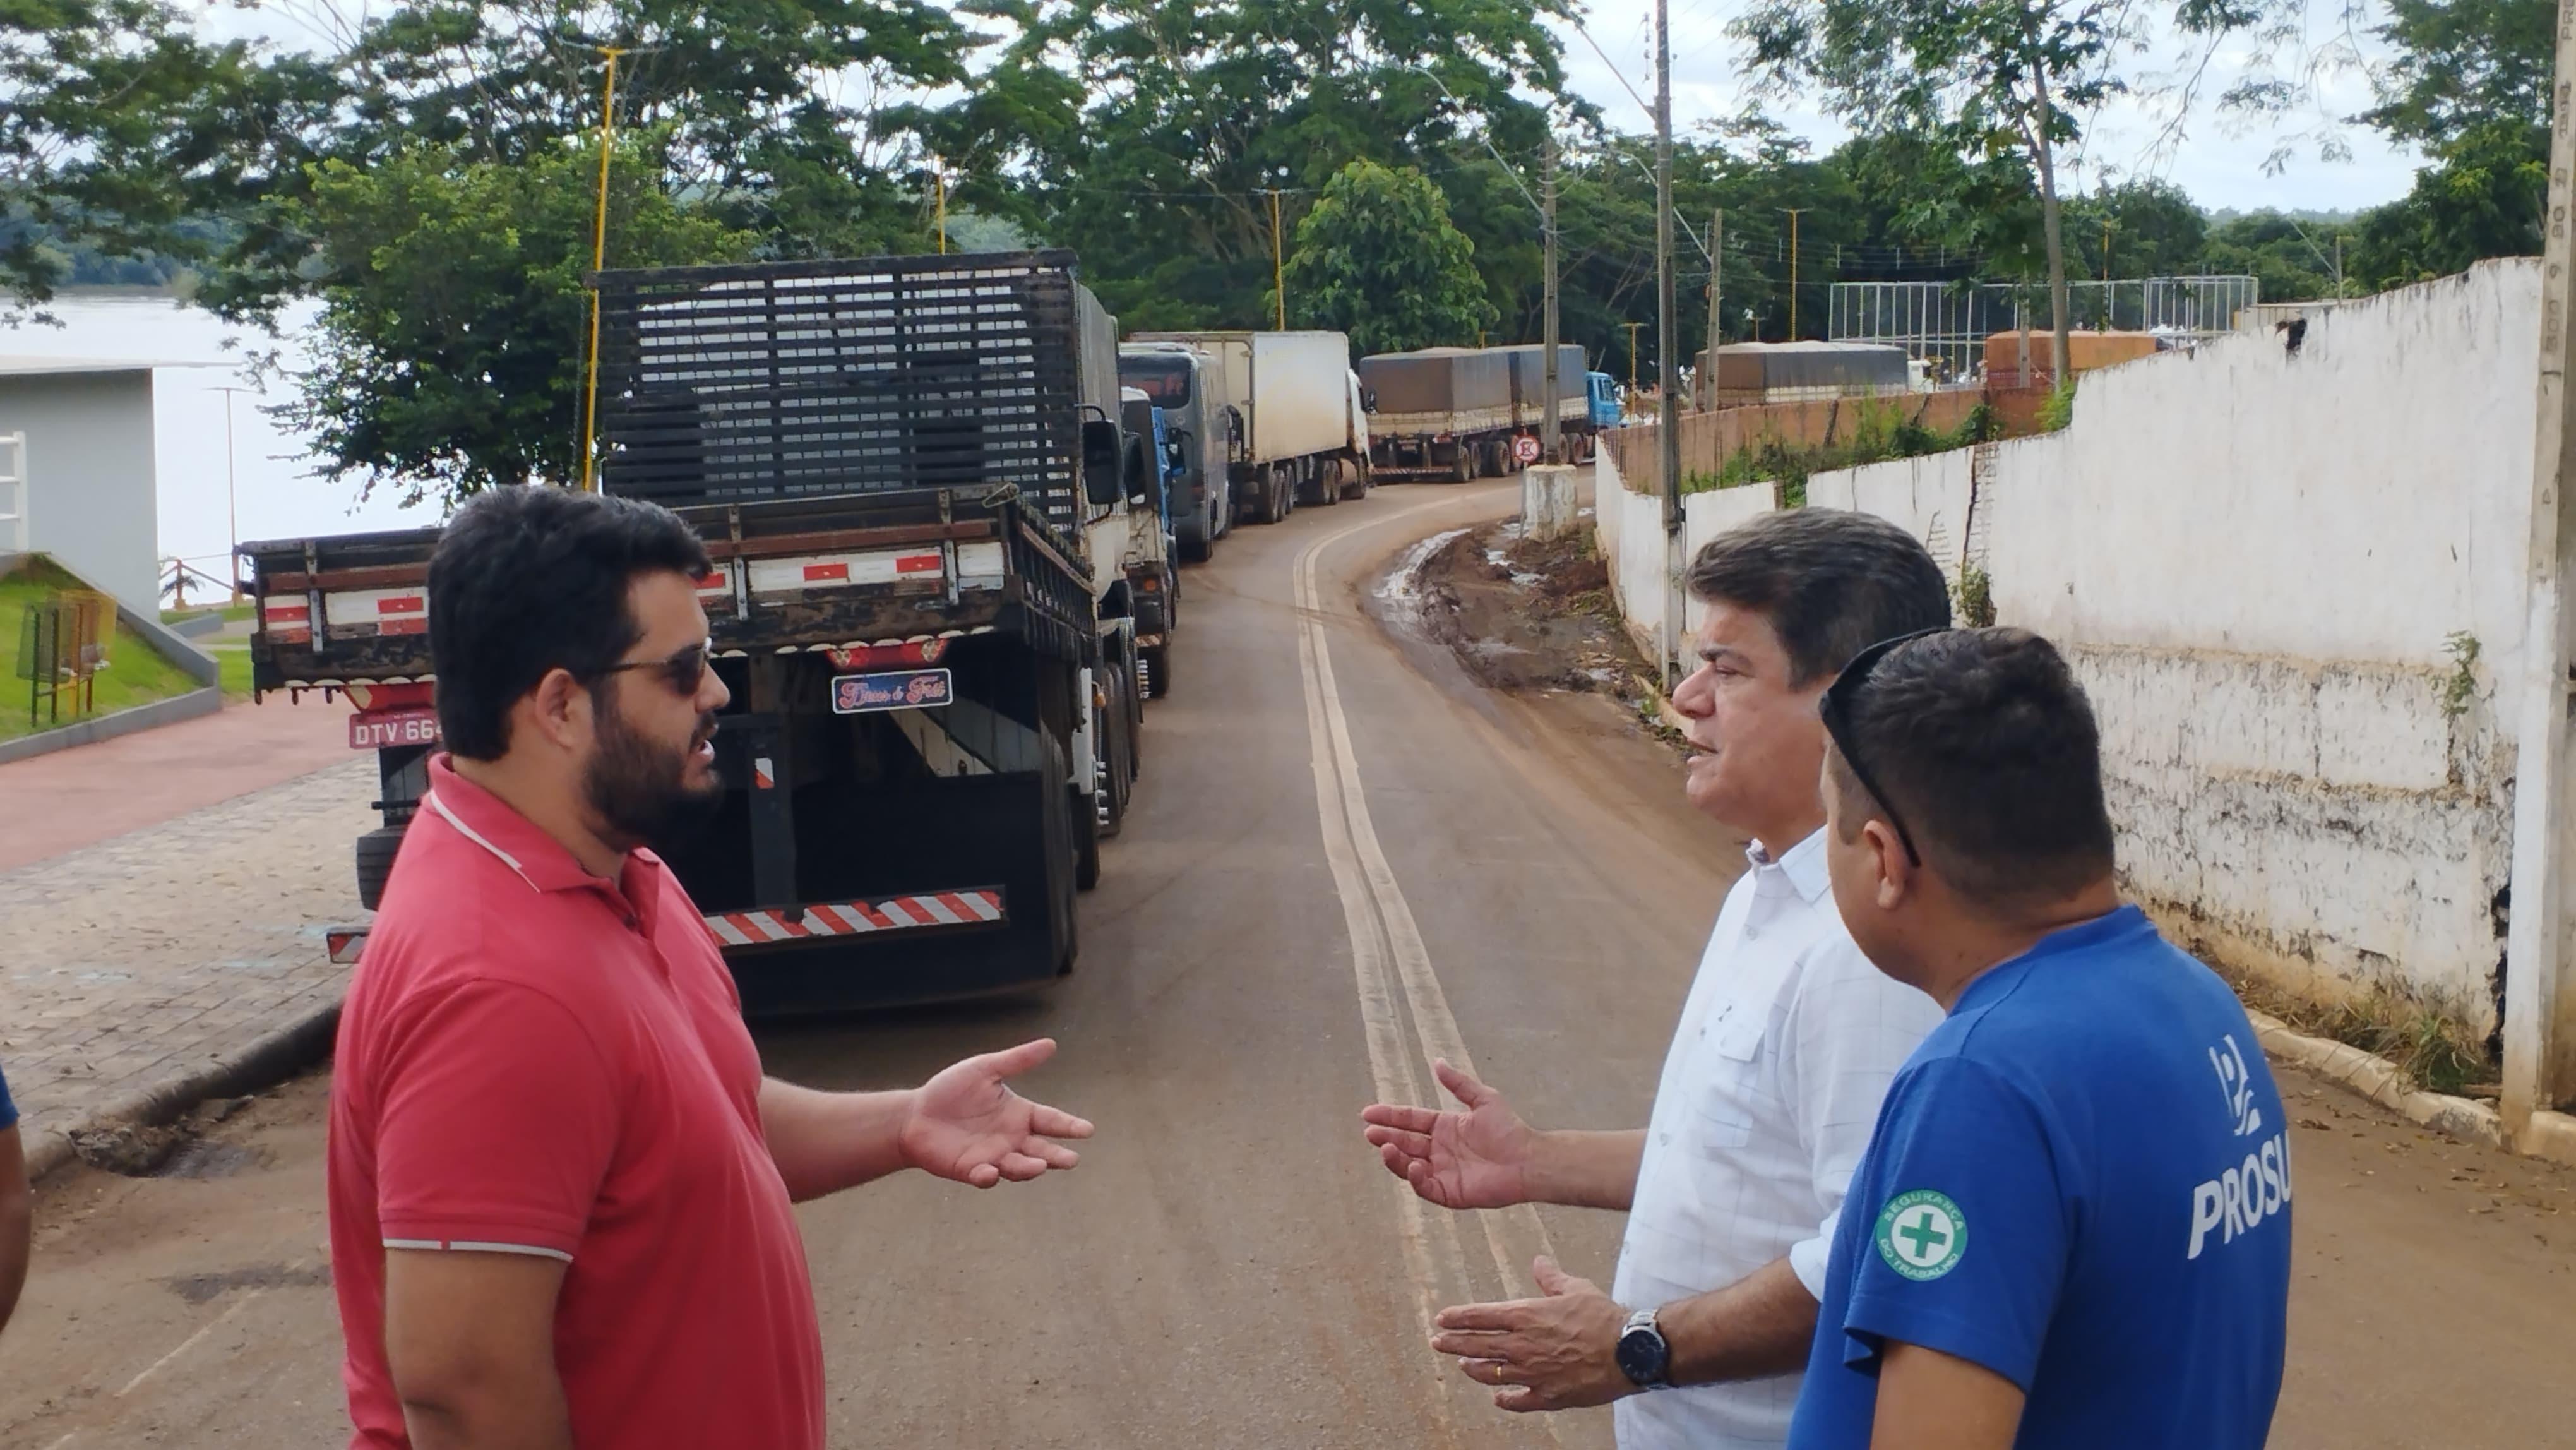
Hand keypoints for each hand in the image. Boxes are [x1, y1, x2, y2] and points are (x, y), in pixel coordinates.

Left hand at [899, 1038, 1094, 1188]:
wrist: (915, 1114)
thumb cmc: (950, 1090)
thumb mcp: (984, 1069)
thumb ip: (1017, 1060)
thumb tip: (1051, 1044)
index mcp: (1020, 1115)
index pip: (1051, 1121)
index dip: (1069, 1126)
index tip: (1087, 1130)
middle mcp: (1012, 1139)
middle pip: (1042, 1151)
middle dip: (1057, 1157)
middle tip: (1071, 1160)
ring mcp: (994, 1157)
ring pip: (1018, 1167)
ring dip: (1029, 1169)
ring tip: (1039, 1166)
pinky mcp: (972, 1170)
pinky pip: (984, 1176)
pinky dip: (988, 1176)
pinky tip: (990, 1172)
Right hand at [1359, 1059, 1535, 1209]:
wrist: (1528, 1160)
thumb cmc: (1510, 1130)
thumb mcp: (1484, 1099)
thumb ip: (1459, 1083)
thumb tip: (1438, 1061)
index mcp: (1445, 1128)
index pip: (1411, 1120)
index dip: (1390, 1116)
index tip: (1368, 1113)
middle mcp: (1440, 1150)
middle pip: (1405, 1143)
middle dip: (1386, 1137)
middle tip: (1370, 1132)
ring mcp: (1443, 1172)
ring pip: (1409, 1165)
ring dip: (1395, 1158)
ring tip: (1385, 1148)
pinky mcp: (1450, 1193)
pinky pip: (1426, 1187)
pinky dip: (1415, 1178)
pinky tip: (1412, 1166)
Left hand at [1431, 1256, 1636, 1412]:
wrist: (1629, 1351)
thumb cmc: (1603, 1317)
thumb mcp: (1575, 1289)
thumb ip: (1551, 1278)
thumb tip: (1539, 1262)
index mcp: (1526, 1316)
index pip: (1480, 1317)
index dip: (1457, 1318)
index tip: (1440, 1319)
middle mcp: (1523, 1346)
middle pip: (1477, 1345)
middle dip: (1453, 1344)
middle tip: (1437, 1343)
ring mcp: (1533, 1373)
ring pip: (1492, 1374)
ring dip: (1475, 1369)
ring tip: (1463, 1366)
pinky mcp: (1548, 1396)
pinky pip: (1518, 1401)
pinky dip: (1505, 1399)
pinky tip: (1498, 1398)